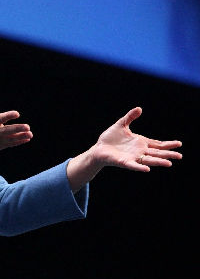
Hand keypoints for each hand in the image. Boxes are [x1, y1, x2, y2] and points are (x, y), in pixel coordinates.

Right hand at [0, 87, 31, 185]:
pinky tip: (27, 138)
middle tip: (27, 127)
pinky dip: (19, 141)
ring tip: (30, 134)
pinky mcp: (0, 145)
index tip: (17, 113)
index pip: (0, 119)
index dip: (8, 116)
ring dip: (21, 136)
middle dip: (17, 129)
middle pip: (7, 130)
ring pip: (11, 138)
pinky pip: (11, 143)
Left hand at [67, 107, 182, 191]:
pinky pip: (133, 165)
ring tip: (169, 163)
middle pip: (156, 153)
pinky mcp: (124, 162)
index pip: (157, 144)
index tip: (179, 144)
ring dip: (158, 162)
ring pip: (148, 160)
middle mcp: (139, 151)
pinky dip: (140, 167)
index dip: (168, 144)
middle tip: (180, 156)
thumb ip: (130, 117)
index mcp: (140, 143)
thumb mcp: (121, 125)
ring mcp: (133, 157)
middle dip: (168, 154)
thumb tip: (139, 108)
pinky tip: (147, 170)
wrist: (98, 148)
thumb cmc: (110, 138)